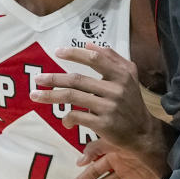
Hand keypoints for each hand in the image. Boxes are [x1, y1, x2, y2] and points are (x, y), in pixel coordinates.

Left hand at [29, 46, 168, 178]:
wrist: (143, 133)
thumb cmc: (131, 102)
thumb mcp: (128, 77)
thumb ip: (112, 58)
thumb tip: (89, 45)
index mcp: (122, 74)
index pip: (95, 59)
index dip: (74, 54)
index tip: (57, 52)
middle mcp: (117, 88)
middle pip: (77, 80)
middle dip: (54, 78)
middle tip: (38, 78)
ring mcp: (110, 107)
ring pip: (73, 96)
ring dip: (51, 96)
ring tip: (35, 95)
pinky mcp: (105, 124)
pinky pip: (77, 116)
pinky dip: (67, 118)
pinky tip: (65, 121)